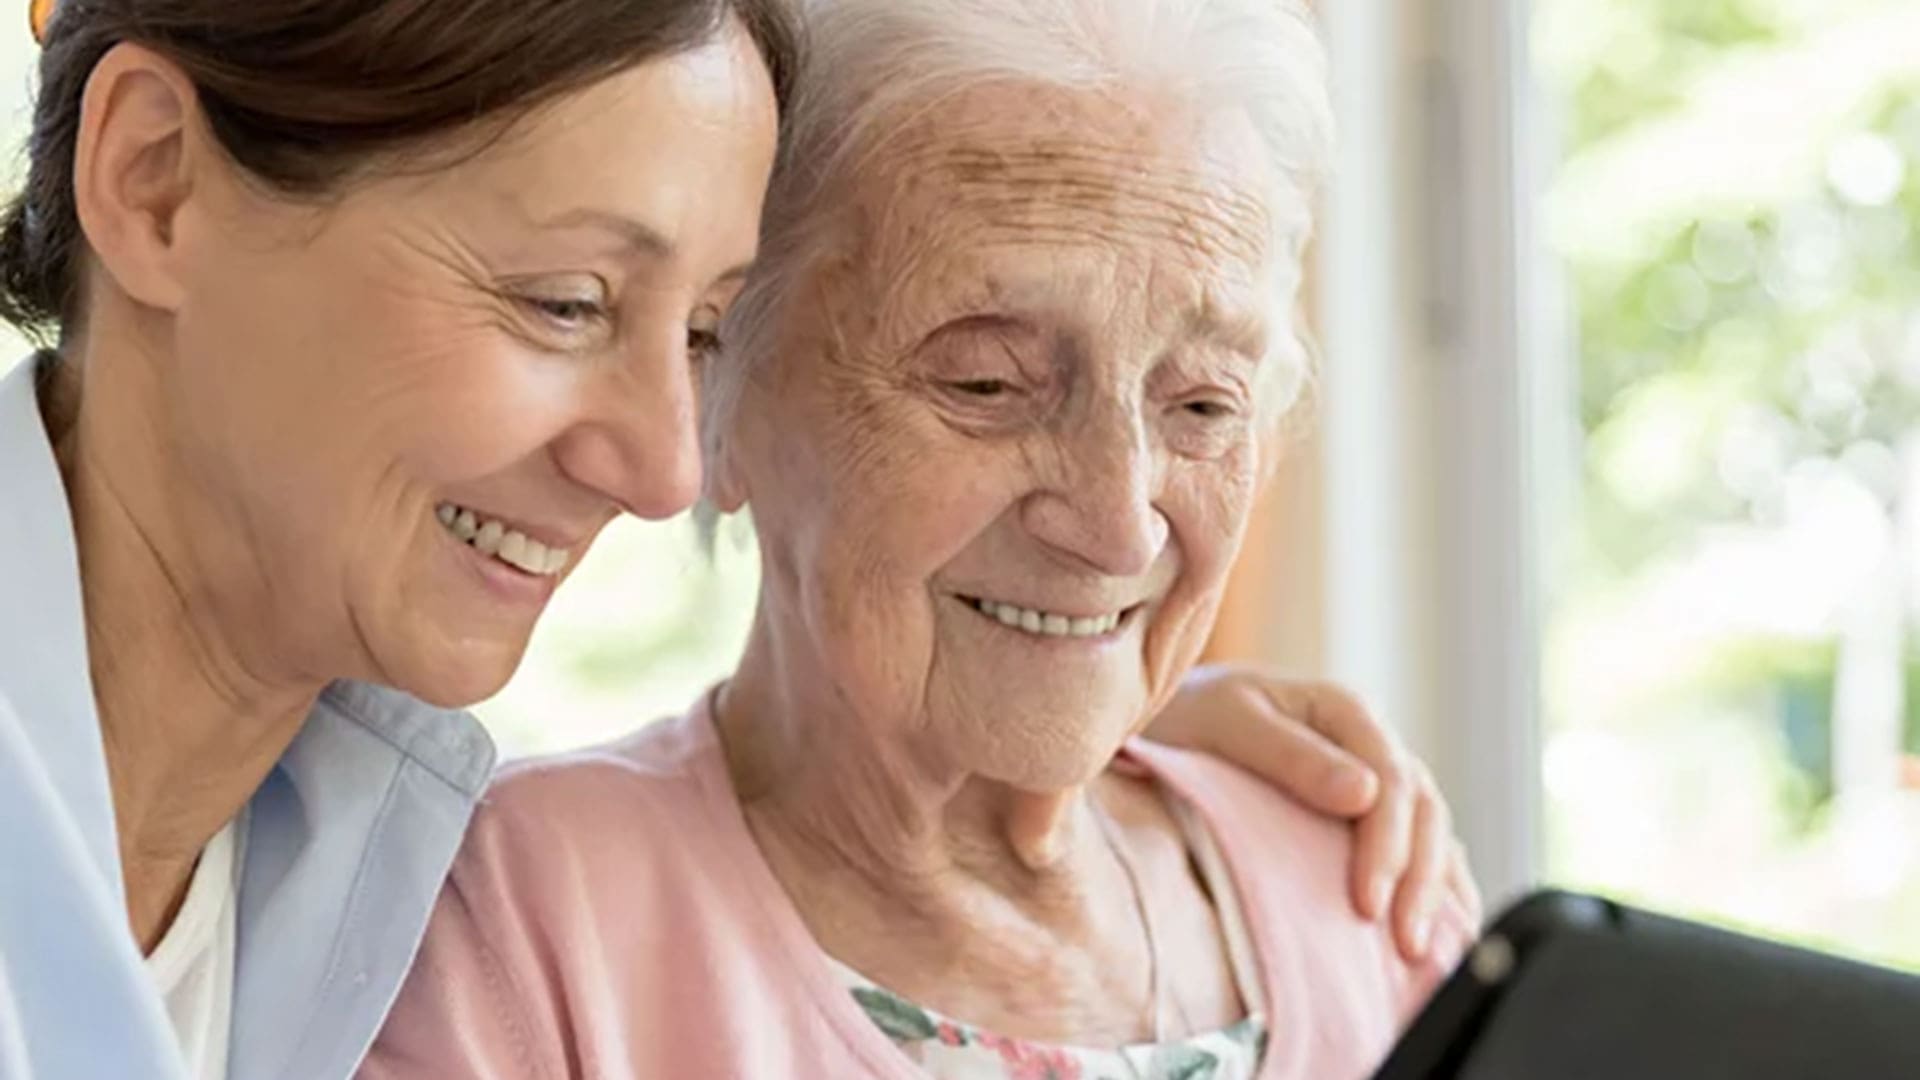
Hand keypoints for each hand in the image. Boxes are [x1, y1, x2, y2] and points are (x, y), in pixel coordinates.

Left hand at [1141, 663, 1482, 962]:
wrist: (1169, 722)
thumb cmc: (1190, 718)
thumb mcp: (1229, 723)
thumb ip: (1291, 754)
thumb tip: (1364, 793)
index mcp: (1345, 713)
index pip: (1391, 781)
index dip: (1386, 846)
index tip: (1368, 904)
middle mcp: (1371, 745)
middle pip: (1422, 812)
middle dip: (1419, 881)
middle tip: (1404, 944)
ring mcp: (1376, 782)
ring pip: (1431, 834)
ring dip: (1432, 893)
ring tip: (1418, 952)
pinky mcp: (1369, 817)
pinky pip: (1420, 851)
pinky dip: (1437, 890)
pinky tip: (1439, 933)